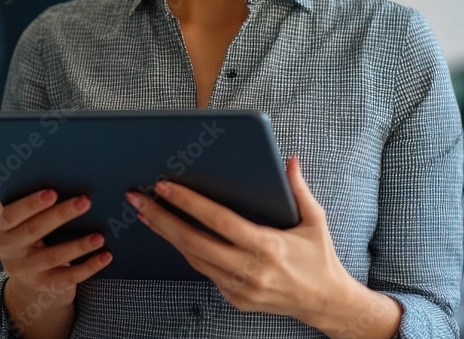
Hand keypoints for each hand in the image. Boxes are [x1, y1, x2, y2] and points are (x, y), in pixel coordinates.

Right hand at [0, 189, 113, 308]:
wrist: (27, 270)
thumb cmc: (27, 228)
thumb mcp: (19, 215)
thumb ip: (25, 195)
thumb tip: (49, 168)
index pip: (11, 215)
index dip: (30, 204)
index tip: (53, 192)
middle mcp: (7, 250)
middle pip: (34, 231)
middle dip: (60, 215)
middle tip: (85, 201)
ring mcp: (25, 271)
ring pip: (53, 257)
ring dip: (78, 245)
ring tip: (100, 235)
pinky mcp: (43, 285)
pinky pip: (67, 278)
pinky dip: (88, 267)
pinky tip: (105, 256)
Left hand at [125, 156, 355, 326]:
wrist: (326, 304)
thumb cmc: (320, 258)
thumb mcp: (316, 221)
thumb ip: (299, 189)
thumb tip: (288, 159)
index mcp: (268, 246)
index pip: (218, 220)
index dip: (188, 202)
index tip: (164, 186)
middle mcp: (250, 269)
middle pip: (193, 241)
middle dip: (161, 218)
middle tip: (136, 199)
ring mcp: (240, 288)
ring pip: (192, 258)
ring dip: (166, 234)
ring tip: (145, 213)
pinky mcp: (235, 299)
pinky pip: (203, 271)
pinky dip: (186, 251)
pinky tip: (171, 234)